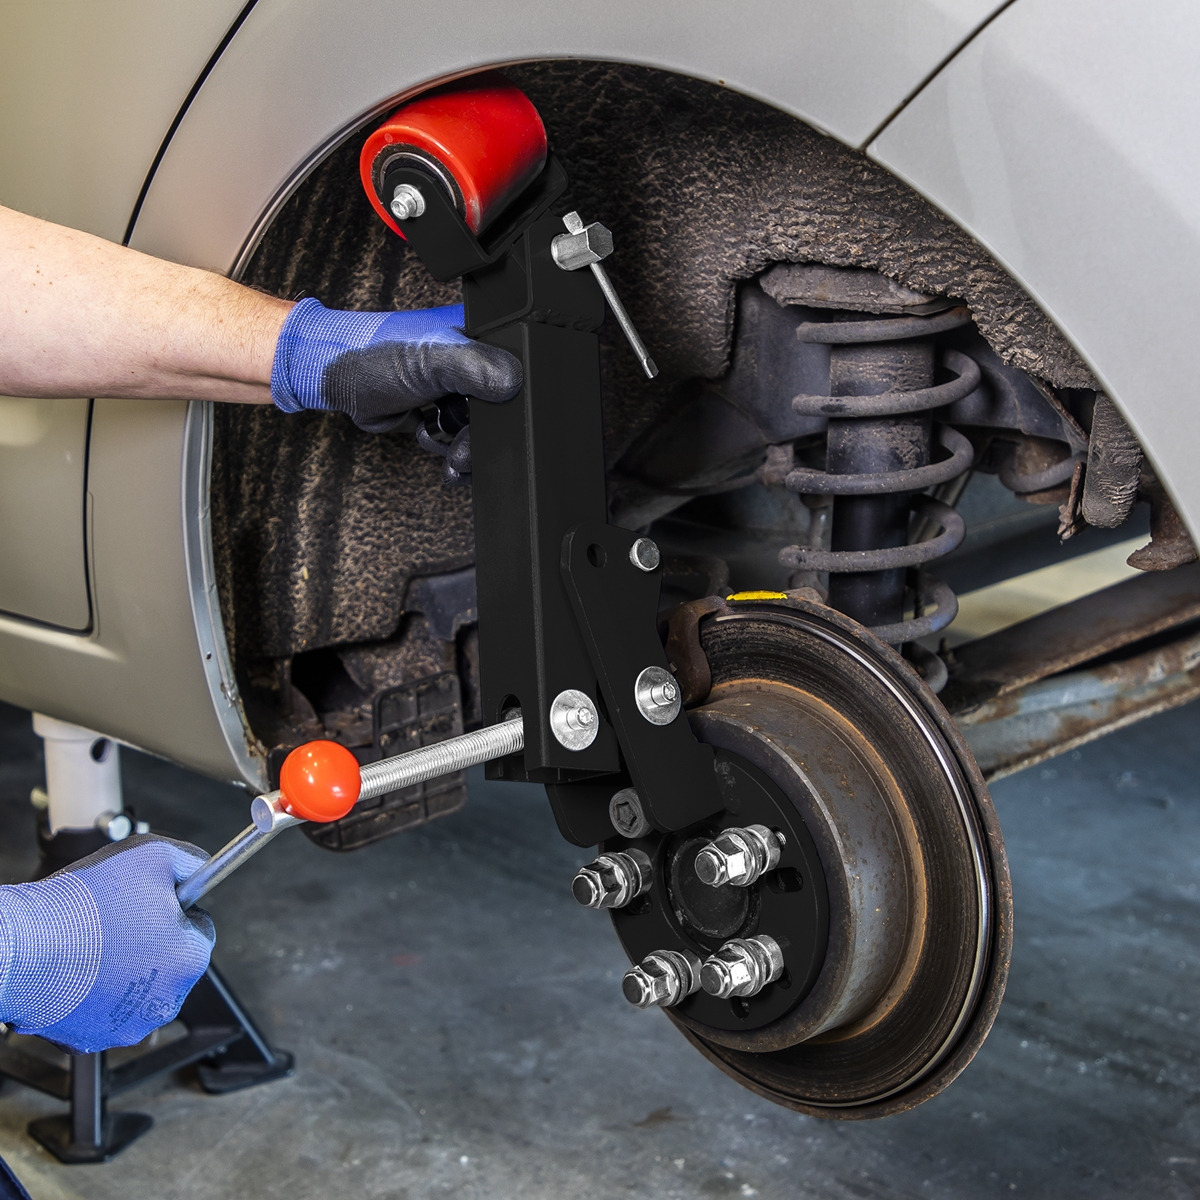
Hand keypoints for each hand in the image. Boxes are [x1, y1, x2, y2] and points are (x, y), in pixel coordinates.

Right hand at [0, 836, 214, 1053]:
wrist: (22, 947)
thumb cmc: (85, 904)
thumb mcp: (154, 854)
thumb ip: (190, 860)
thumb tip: (201, 868)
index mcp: (191, 957)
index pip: (200, 928)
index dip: (174, 910)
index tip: (149, 904)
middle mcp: (168, 1001)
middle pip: (172, 961)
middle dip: (152, 941)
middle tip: (118, 922)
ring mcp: (130, 1025)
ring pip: (140, 987)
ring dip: (125, 969)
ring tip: (95, 945)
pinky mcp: (94, 1040)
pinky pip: (106, 1010)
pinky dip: (96, 993)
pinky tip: (80, 970)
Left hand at [269, 299, 521, 442]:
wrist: (332, 378)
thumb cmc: (371, 355)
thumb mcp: (432, 359)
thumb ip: (476, 367)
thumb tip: (514, 382)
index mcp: (477, 331)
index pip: (515, 369)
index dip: (509, 402)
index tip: (493, 423)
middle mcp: (470, 355)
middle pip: (498, 406)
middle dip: (479, 434)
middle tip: (462, 448)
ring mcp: (454, 382)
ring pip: (479, 425)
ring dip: (462, 442)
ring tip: (441, 438)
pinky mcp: (438, 405)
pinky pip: (457, 433)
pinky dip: (446, 443)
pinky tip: (430, 434)